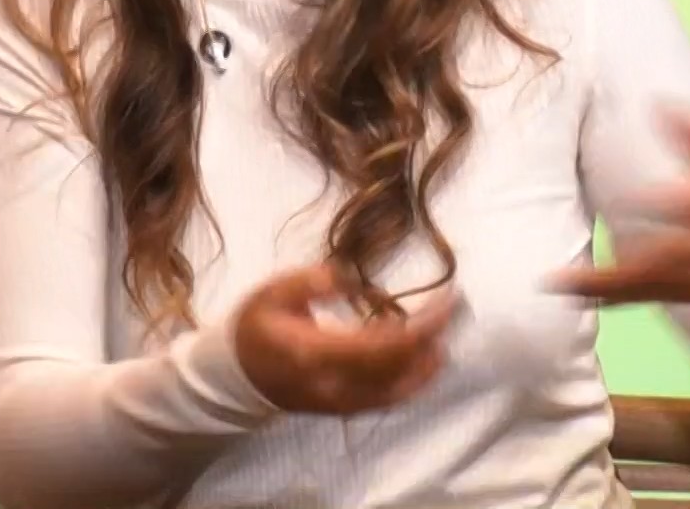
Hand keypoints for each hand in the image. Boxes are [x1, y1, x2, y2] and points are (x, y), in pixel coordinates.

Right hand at [233, 264, 456, 414]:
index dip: (420, 326)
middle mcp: (334, 384)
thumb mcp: (275, 292)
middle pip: (397, 368)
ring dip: (428, 362)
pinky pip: (388, 399)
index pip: (383, 345)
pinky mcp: (344, 409)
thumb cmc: (257, 326)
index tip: (445, 301)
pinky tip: (428, 361)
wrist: (236, 374)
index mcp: (316, 353)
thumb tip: (351, 278)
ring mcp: (341, 402)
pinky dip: (414, 381)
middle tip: (453, 308)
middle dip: (431, 338)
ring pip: (397, 389)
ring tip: (446, 333)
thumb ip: (312, 282)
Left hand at [554, 111, 689, 304]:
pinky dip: (612, 298)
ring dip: (604, 286)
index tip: (632, 200)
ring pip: (648, 283)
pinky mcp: (685, 293)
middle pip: (664, 255)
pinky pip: (645, 297)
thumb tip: (661, 102)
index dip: (664, 203)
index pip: (687, 206)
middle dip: (626, 263)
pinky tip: (577, 297)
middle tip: (583, 258)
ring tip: (561, 284)